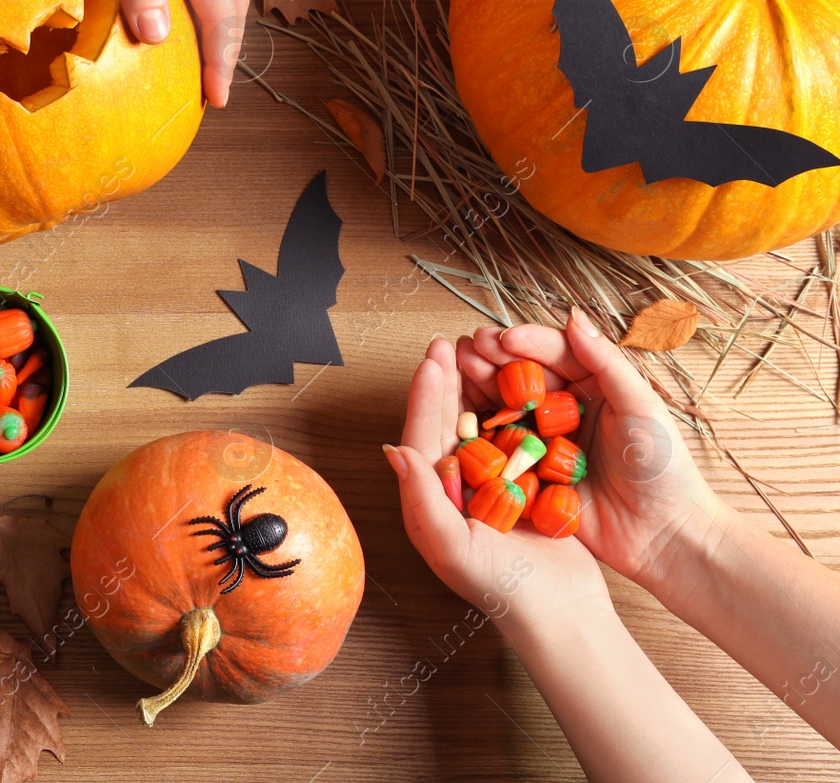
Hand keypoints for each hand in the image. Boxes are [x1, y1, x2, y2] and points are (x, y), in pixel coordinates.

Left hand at [388, 337, 611, 631]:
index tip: (432, 359)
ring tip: (477, 354)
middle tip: (448, 343)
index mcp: (430, 500)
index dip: (425, 395)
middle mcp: (455, 489)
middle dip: (445, 382)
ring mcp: (489, 486)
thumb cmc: (501, 588)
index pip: (421, 436)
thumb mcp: (452, 547)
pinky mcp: (522, 486)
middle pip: (445, 423)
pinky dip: (511, 409)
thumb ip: (421, 499)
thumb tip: (394, 450)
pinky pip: (511, 439)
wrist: (563, 613)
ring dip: (475, 389)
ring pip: (476, 425)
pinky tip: (516, 384)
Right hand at [454, 309, 730, 589]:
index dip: (526, 342)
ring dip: (479, 388)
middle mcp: (565, 410)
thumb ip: (607, 363)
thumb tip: (573, 317)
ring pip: (505, 407)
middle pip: (522, 375)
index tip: (501, 338)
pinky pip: (500, 448)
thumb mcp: (642, 408)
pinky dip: (478, 431)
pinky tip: (458, 417)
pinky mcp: (532, 474)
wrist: (664, 537)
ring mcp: (545, 442)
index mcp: (594, 387)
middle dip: (493, 359)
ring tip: (456, 372)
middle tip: (468, 350)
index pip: (555, 353)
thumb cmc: (664, 470)